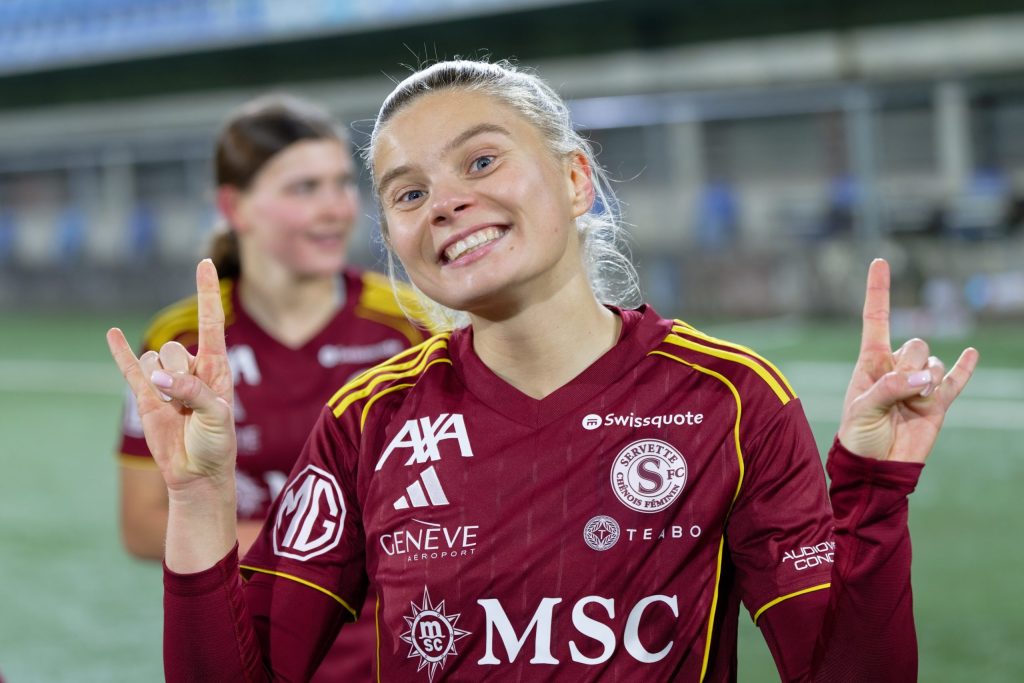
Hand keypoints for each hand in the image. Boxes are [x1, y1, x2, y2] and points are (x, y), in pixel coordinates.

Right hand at [108, 259, 236, 491]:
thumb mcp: (215, 417)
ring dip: (160, 387)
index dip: (207, 293)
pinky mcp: (146, 395)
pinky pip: (130, 368)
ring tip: (175, 414)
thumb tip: (158, 378)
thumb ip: (192, 393)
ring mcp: (167, 380)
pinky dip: (120, 352)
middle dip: (178, 379)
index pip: (211, 322)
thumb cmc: (217, 444)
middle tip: (190, 409)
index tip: (205, 262)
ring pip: (154, 363)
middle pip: (175, 352)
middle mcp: (192, 368)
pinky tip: (112, 334)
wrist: (197, 474)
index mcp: (217, 367)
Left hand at [838, 258, 978, 462]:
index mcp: (870, 363)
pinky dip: (965, 368)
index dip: (879, 291)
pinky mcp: (937, 403)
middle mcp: (895, 368)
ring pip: (934, 363)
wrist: (876, 469)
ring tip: (913, 405)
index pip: (876, 320)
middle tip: (899, 393)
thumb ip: (891, 388)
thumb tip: (927, 380)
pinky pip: (955, 380)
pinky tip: (971, 354)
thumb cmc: (858, 437)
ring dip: (928, 381)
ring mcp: (918, 385)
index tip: (880, 261)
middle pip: (916, 344)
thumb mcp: (862, 409)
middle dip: (912, 365)